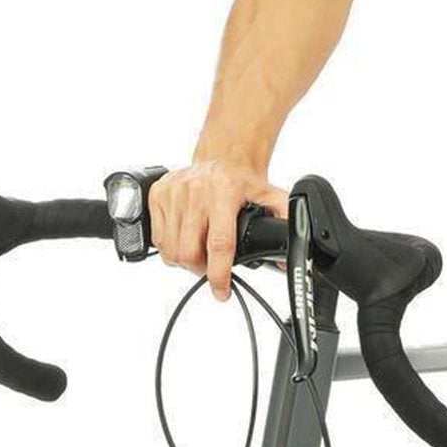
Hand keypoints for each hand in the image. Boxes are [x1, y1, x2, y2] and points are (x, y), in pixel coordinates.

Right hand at [148, 156, 290, 301]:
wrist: (222, 155)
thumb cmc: (242, 180)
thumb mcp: (269, 196)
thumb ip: (284, 218)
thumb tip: (289, 250)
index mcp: (225, 192)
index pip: (219, 244)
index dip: (219, 274)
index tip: (222, 291)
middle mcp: (196, 191)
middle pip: (190, 253)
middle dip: (200, 270)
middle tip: (211, 269)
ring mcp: (174, 192)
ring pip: (170, 249)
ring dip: (184, 262)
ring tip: (198, 255)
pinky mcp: (158, 194)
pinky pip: (158, 238)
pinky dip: (170, 249)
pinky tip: (184, 242)